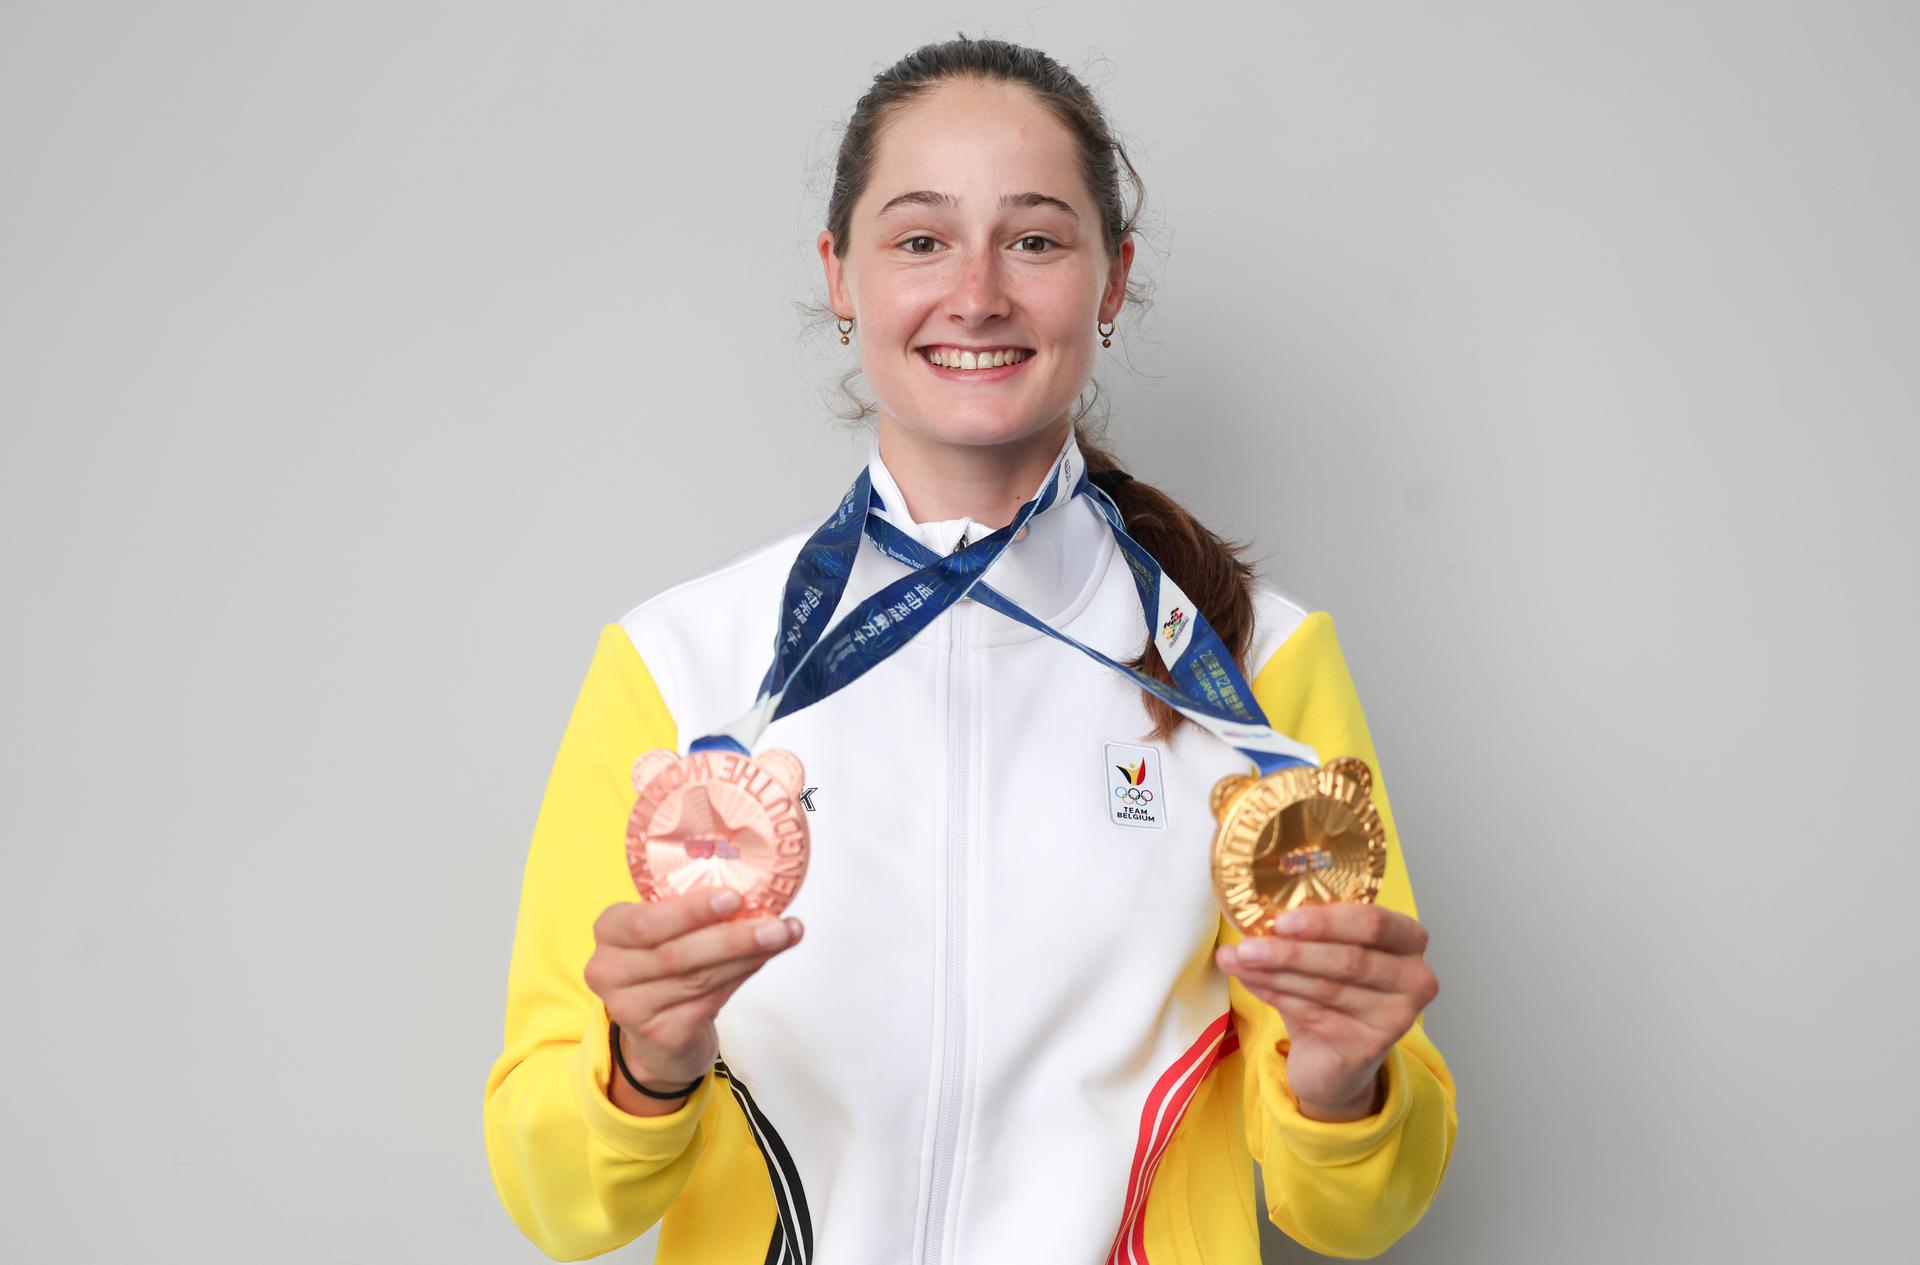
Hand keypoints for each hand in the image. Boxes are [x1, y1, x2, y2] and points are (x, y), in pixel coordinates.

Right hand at [584, 886, 803, 1087]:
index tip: (734, 897)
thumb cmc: (666, 969)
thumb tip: (758, 892)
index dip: (690, 911)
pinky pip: (709, 1001)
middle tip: (775, 923)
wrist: (659, 1038)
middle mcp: (609, 971)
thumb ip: (698, 915)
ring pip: (699, 977)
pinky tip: (764, 960)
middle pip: (676, 953)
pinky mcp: (659, 1035)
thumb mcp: (667, 934)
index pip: (644, 922)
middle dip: (732, 937)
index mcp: (609, 931)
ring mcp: (630, 1008)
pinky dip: (741, 977)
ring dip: (747, 955)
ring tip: (784, 936)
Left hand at [1215, 903, 1437, 1121]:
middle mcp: (1414, 978)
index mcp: (1408, 939)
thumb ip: (1306, 931)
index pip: (1374, 922)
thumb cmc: (1334, 992)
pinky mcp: (1370, 1047)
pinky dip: (1274, 994)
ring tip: (1236, 960)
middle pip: (1349, 959)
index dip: (1326, 921)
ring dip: (1273, 972)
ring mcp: (1396, 1016)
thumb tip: (1251, 911)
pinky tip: (1249, 981)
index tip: (1280, 920)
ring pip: (1326, 987)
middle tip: (1248, 944)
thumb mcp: (1326, 951)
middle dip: (1291, 951)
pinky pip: (1313, 1014)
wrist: (1335, 1058)